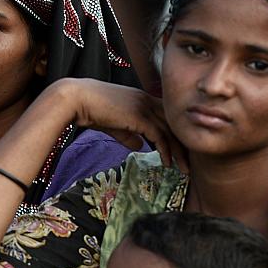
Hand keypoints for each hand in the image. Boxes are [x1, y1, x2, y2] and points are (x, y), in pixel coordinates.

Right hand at [54, 79, 184, 169]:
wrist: (78, 99)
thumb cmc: (91, 110)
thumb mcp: (114, 124)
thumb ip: (129, 134)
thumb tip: (139, 146)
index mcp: (144, 99)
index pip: (167, 117)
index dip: (175, 135)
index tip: (180, 152)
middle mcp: (148, 100)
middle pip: (174, 124)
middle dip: (183, 144)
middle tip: (189, 163)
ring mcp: (145, 107)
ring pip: (170, 131)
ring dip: (178, 152)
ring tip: (183, 169)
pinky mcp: (140, 116)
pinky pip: (159, 136)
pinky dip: (165, 151)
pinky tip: (167, 163)